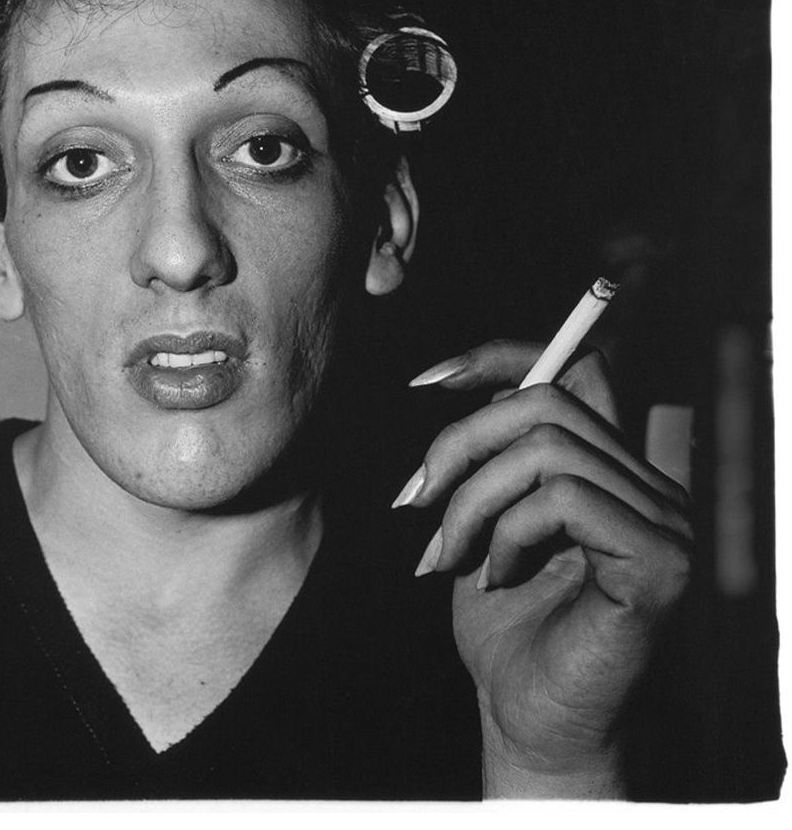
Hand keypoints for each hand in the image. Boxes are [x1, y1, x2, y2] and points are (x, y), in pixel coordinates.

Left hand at [394, 341, 692, 797]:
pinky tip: (493, 578)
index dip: (500, 356)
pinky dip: (507, 531)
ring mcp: (663, 522)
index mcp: (610, 471)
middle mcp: (649, 486)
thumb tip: (449, 383)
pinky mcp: (659, 562)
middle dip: (461, 442)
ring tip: (446, 554)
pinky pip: (564, 499)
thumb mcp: (480, 521)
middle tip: (414, 500)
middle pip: (546, 400)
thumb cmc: (502, 625)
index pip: (575, 370)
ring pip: (546, 448)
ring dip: (471, 499)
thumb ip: (486, 458)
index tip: (427, 382)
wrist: (528, 720)